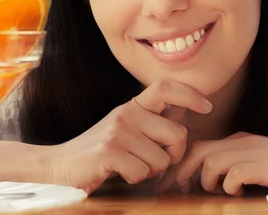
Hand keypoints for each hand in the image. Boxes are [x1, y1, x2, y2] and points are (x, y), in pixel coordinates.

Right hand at [46, 81, 212, 193]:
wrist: (60, 166)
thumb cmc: (101, 150)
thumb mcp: (127, 128)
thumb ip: (153, 119)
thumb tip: (184, 106)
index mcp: (133, 105)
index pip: (166, 88)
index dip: (191, 94)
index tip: (208, 107)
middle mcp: (127, 113)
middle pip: (178, 134)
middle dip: (174, 155)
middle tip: (156, 162)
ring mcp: (117, 131)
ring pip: (162, 159)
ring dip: (151, 171)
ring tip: (130, 166)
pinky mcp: (109, 151)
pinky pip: (143, 172)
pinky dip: (135, 179)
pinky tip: (119, 173)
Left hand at [157, 132, 267, 195]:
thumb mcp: (259, 165)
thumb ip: (236, 168)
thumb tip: (208, 184)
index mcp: (240, 140)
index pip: (201, 147)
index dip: (183, 165)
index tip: (173, 183)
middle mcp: (242, 142)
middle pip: (199, 150)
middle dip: (181, 171)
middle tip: (171, 189)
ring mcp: (252, 152)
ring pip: (211, 161)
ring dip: (208, 181)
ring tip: (216, 192)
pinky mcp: (262, 165)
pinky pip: (233, 174)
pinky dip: (229, 186)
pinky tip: (240, 191)